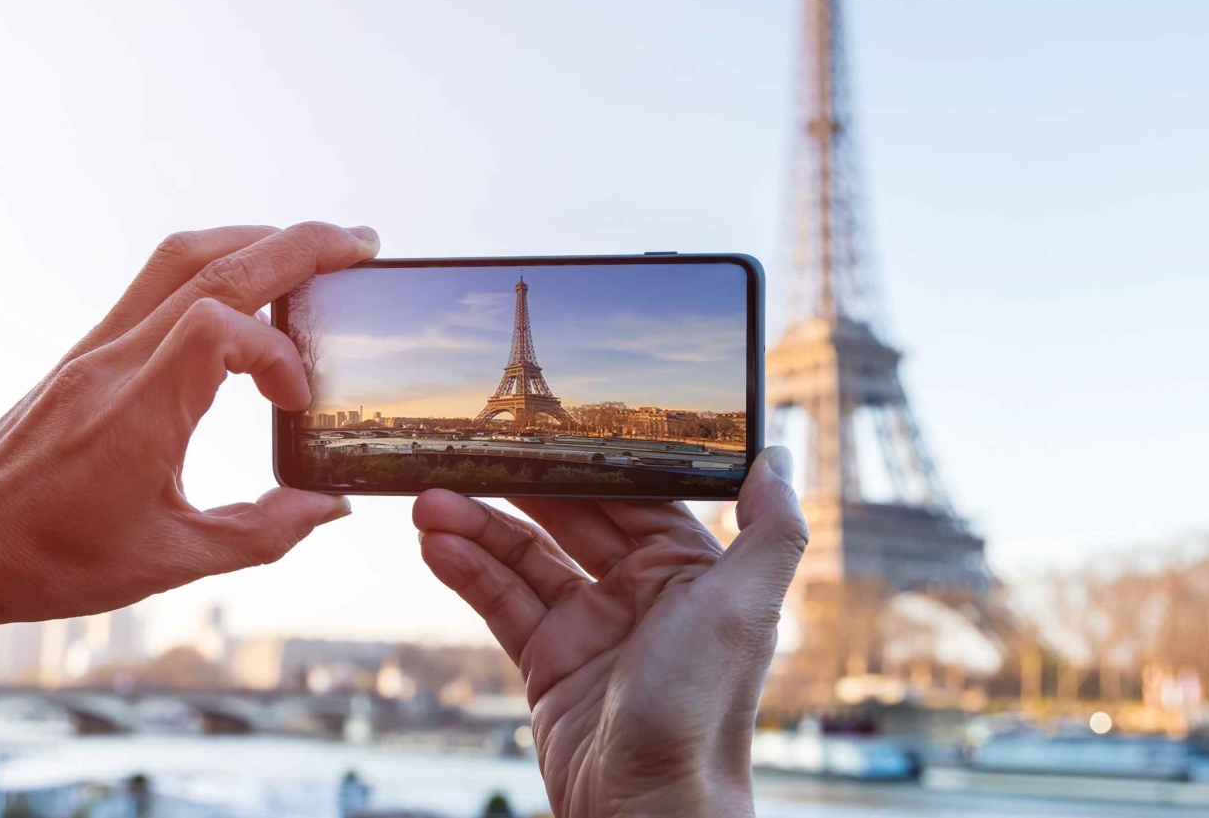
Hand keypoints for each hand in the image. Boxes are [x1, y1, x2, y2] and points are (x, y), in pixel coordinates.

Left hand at [0, 221, 378, 661]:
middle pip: (213, 264)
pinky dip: (219, 261)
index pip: (221, 327)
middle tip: (363, 246)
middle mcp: (116, 362)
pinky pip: (159, 279)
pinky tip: (253, 283)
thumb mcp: (168, 562)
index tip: (299, 404)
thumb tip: (329, 507)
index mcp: (137, 413)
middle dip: (298, 244)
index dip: (278, 354)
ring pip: (183, 255)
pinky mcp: (90, 350)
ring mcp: (98, 347)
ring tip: (315, 251)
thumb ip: (261, 533)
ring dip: (256, 239)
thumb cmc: (49, 560)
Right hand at [413, 448, 805, 817]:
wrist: (647, 812)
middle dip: (515, 489)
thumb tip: (779, 456)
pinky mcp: (549, 663)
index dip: (580, 462)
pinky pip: (503, 605)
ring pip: (525, 559)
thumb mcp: (745, 608)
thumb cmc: (701, 711)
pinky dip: (469, 573)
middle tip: (466, 457)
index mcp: (687, 569)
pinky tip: (438, 547)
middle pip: (567, 520)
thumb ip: (770, 530)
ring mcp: (590, 627)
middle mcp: (639, 592)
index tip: (537, 429)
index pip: (626, 495)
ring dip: (477, 528)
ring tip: (428, 504)